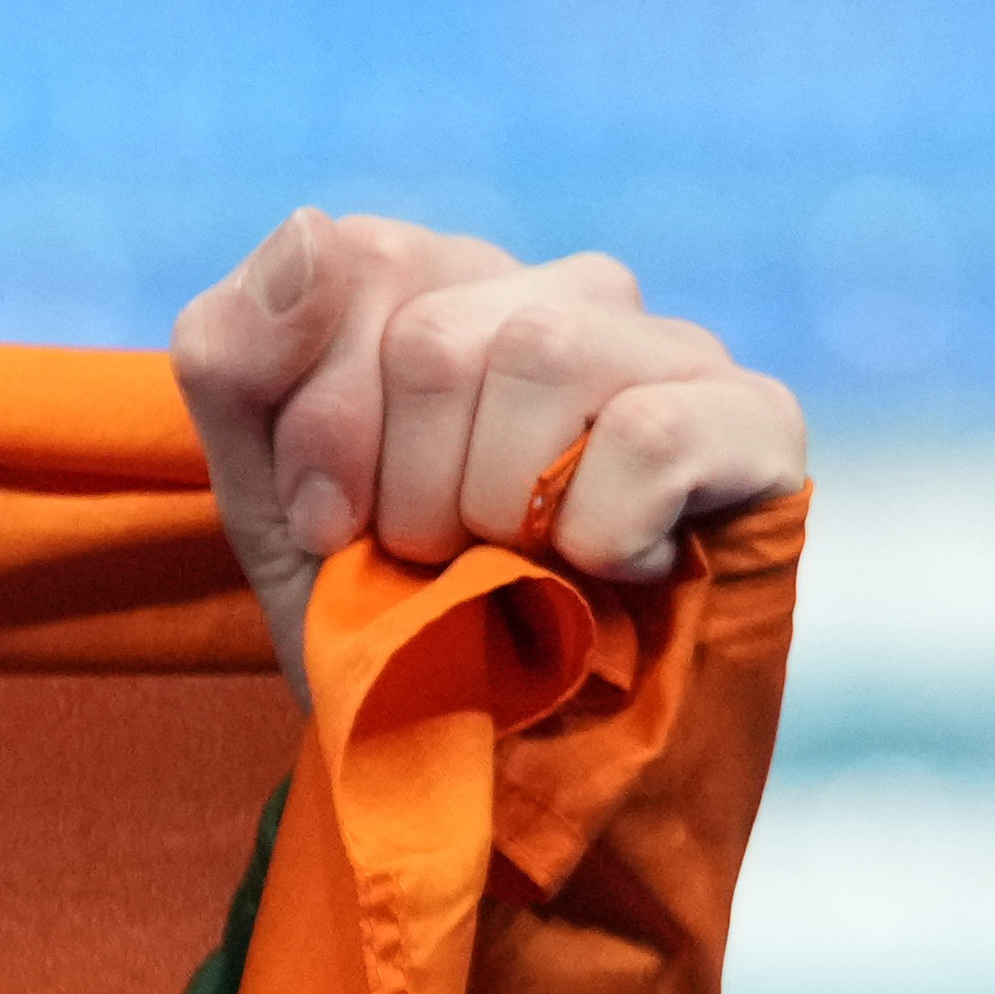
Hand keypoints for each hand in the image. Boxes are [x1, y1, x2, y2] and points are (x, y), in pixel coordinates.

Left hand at [170, 210, 808, 692]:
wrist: (489, 765)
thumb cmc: (384, 621)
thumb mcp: (266, 499)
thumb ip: (238, 356)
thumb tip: (307, 228)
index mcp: (438, 286)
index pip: (357, 259)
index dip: (326, 426)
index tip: (337, 528)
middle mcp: (559, 291)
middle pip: (436, 332)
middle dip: (403, 490)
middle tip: (435, 563)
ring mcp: (667, 346)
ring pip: (539, 354)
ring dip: (494, 509)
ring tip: (517, 567)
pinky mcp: (756, 420)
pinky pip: (650, 431)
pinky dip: (600, 535)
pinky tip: (614, 570)